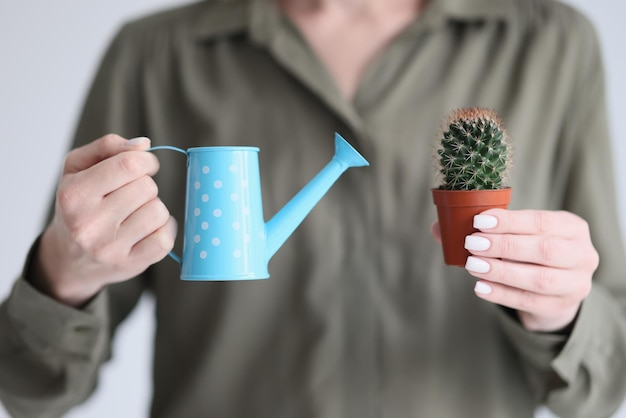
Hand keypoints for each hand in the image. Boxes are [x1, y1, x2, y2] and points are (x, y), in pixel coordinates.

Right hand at [34, 134, 176, 306]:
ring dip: (154, 207)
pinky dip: (164, 229)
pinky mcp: (130, 264)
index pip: (129, 165)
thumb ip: (107, 147)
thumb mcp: (77, 168)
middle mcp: (90, 224)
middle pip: (147, 188)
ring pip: (159, 212)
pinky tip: (149, 228)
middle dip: (146, 185)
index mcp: (75, 194)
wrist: (69, 259)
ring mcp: (110, 248)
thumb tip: (144, 145)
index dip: (146, 160)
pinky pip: (165, 239)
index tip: (144, 165)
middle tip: (131, 194)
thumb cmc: (78, 206)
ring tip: (136, 212)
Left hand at [432, 209, 598, 331]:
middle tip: (472, 243)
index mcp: (572, 227)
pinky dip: (502, 294)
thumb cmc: (529, 252)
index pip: (542, 222)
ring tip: (473, 266)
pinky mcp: (562, 307)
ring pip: (539, 279)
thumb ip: (483, 230)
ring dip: (502, 272)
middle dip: (505, 246)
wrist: (554, 289)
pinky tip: (480, 287)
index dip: (510, 221)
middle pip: (545, 250)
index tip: (479, 221)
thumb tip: (438, 228)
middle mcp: (583, 254)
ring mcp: (576, 284)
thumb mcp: (516, 235)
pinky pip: (529, 302)